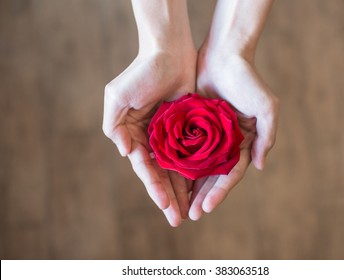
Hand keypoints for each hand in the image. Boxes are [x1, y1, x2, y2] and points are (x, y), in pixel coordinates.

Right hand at [103, 50, 195, 225]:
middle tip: (178, 220)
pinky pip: (192, 154)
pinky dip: (195, 171)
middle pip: (162, 174)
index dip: (154, 188)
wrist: (170, 51)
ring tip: (191, 212)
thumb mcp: (117, 96)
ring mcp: (171, 136)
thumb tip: (125, 153)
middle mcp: (152, 139)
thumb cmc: (142, 72)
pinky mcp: (188, 129)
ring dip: (183, 191)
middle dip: (169, 197)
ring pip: (178, 169)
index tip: (165, 205)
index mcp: (134, 136)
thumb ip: (113, 125)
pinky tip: (201, 188)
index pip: (145, 168)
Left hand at [188, 49, 278, 219]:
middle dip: (201, 196)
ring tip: (176, 203)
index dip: (219, 192)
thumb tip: (260, 166)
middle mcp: (226, 143)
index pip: (231, 175)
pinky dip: (176, 163)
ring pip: (196, 166)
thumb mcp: (267, 108)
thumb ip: (267, 137)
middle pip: (212, 176)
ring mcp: (208, 135)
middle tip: (188, 215)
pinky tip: (166, 177)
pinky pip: (183, 148)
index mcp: (244, 143)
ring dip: (188, 185)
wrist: (225, 55)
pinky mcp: (192, 125)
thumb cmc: (248, 80)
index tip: (205, 208)